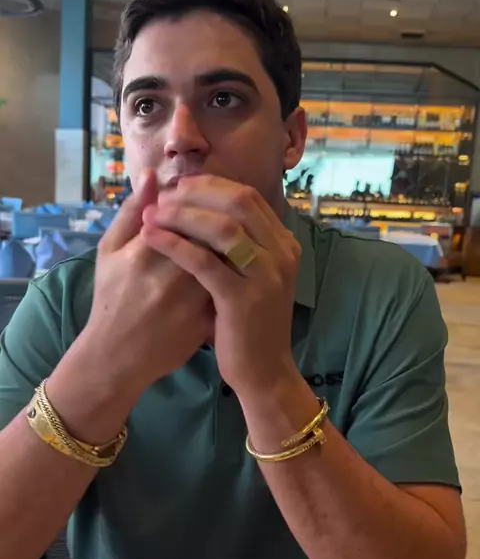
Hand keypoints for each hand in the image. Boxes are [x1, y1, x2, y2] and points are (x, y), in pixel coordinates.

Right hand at [84, 170, 213, 397]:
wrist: (118, 356)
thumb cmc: (111, 298)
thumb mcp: (109, 251)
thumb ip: (132, 211)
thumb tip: (153, 175)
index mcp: (147, 252)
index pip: (187, 212)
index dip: (196, 201)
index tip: (193, 200)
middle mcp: (174, 275)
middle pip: (214, 232)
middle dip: (218, 220)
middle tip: (215, 216)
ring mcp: (194, 300)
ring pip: (226, 257)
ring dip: (231, 243)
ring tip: (222, 239)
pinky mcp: (208, 320)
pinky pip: (230, 284)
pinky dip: (233, 270)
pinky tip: (228, 266)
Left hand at [141, 175, 300, 398]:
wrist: (264, 373)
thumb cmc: (248, 324)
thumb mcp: (252, 277)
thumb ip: (239, 243)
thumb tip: (209, 206)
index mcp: (283, 244)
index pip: (247, 196)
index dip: (210, 185)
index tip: (179, 186)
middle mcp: (281, 254)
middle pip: (238, 202)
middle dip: (196, 193)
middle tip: (163, 196)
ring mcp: (265, 276)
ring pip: (223, 227)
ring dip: (182, 214)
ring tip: (152, 214)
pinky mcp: (243, 300)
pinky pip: (204, 262)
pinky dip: (174, 244)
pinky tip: (151, 237)